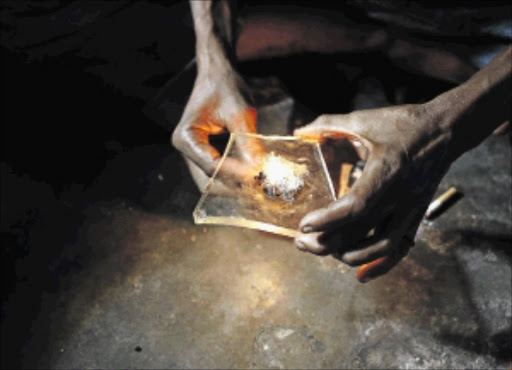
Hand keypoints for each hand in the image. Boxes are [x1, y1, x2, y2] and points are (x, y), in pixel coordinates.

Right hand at [172, 68, 261, 189]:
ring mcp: (193, 151)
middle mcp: (185, 147)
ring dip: (236, 182)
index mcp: (187, 136)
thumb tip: (259, 170)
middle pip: (210, 178)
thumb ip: (249, 143)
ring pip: (215, 178)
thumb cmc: (227, 87)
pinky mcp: (204, 151)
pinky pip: (219, 169)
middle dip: (235, 184)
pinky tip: (253, 173)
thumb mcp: (241, 114)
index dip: (236, 174)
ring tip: (260, 181)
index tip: (258, 176)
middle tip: (261, 185)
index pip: (212, 165)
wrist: (219, 73)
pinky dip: (235, 174)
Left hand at [294, 104, 453, 281]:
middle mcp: (400, 197)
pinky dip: (381, 265)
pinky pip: (400, 248)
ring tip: (324, 251)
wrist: (445, 131)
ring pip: (380, 246)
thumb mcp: (365, 120)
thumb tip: (300, 130)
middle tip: (301, 242)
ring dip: (349, 255)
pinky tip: (361, 274)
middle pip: (361, 232)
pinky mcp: (415, 216)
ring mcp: (410, 210)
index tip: (304, 225)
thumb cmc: (405, 124)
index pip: (355, 207)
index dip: (327, 220)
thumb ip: (329, 124)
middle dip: (326, 243)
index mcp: (386, 173)